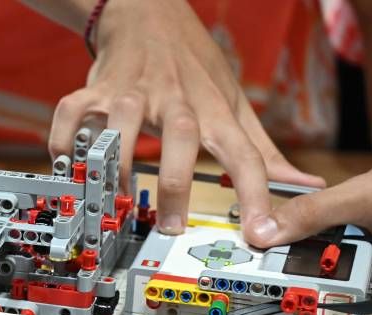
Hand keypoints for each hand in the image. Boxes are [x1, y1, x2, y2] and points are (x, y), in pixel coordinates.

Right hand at [48, 0, 323, 234]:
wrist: (148, 11)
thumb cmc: (194, 65)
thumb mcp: (235, 102)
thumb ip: (264, 149)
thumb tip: (306, 183)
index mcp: (214, 111)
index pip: (245, 154)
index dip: (257, 195)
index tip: (260, 234)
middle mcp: (175, 100)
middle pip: (181, 137)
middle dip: (175, 183)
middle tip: (170, 225)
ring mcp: (133, 92)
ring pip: (123, 125)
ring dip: (116, 165)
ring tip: (116, 200)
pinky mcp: (97, 89)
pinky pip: (74, 112)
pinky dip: (64, 138)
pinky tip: (67, 162)